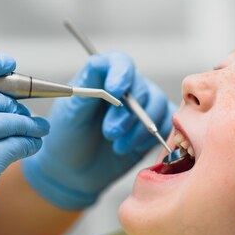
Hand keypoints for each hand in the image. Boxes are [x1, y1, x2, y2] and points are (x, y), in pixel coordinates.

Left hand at [22, 52, 174, 208]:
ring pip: (157, 106)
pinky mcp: (153, 129)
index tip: (115, 92)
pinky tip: (132, 148)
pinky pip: (167, 126)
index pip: (120, 63)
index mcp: (103, 77)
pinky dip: (152, 138)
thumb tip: (101, 66)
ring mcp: (142, 108)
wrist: (73, 171)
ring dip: (139, 129)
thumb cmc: (66, 138)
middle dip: (127, 114)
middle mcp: (126, 89)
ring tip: (118, 146)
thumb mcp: (69, 112)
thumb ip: (86, 87)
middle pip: (141, 88)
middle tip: (109, 133)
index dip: (122, 74)